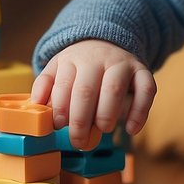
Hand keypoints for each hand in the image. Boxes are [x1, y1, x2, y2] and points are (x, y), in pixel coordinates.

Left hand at [30, 39, 156, 148]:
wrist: (107, 41)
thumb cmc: (80, 66)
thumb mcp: (58, 68)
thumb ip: (46, 85)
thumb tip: (37, 105)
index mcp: (72, 59)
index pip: (63, 86)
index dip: (61, 110)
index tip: (59, 128)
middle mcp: (97, 59)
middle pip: (86, 91)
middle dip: (80, 121)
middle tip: (79, 142)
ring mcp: (121, 63)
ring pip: (114, 89)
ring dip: (106, 115)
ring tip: (103, 130)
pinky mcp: (142, 70)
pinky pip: (146, 90)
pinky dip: (140, 112)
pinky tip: (131, 129)